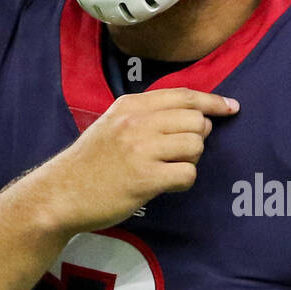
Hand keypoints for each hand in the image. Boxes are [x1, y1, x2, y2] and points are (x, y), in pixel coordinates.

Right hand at [46, 87, 238, 234]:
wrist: (60, 194)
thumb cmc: (90, 163)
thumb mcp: (112, 124)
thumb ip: (145, 115)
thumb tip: (193, 114)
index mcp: (130, 106)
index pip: (183, 95)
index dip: (212, 101)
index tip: (231, 107)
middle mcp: (136, 122)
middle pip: (195, 120)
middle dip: (197, 137)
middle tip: (180, 152)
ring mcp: (140, 149)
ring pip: (195, 145)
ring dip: (190, 160)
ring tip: (168, 169)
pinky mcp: (144, 178)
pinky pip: (187, 173)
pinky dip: (183, 180)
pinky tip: (166, 184)